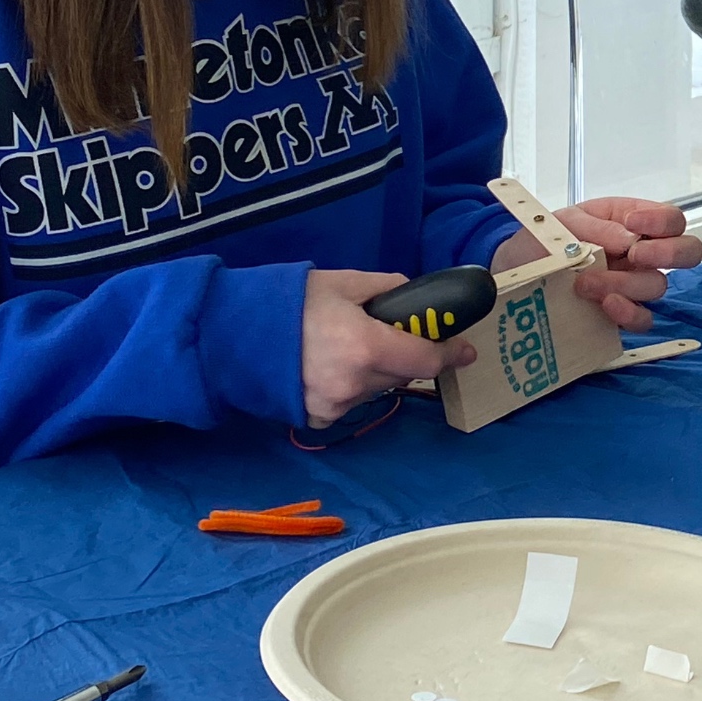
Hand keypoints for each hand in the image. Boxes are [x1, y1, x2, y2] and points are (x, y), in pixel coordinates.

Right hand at [301, 269, 474, 428]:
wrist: (235, 335)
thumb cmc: (291, 303)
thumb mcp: (345, 283)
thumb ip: (387, 289)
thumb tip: (412, 296)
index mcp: (366, 348)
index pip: (426, 360)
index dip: (451, 354)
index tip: (466, 350)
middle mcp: (355, 384)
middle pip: (403, 374)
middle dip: (407, 355)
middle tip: (395, 334)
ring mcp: (335, 405)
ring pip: (378, 389)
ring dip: (379, 371)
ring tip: (353, 346)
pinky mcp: (318, 418)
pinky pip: (352, 402)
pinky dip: (353, 385)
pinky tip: (333, 367)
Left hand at [495, 197, 701, 330]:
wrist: (515, 269)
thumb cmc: (543, 238)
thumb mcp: (564, 222)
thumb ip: (597, 227)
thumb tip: (629, 238)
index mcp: (632, 221)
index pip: (672, 219)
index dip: (662, 222)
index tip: (632, 225)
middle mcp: (641, 253)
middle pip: (687, 252)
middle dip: (667, 254)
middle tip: (634, 256)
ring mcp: (633, 284)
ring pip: (657, 286)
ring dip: (624, 284)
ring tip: (586, 284)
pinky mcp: (621, 313)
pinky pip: (643, 318)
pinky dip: (628, 313)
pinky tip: (606, 305)